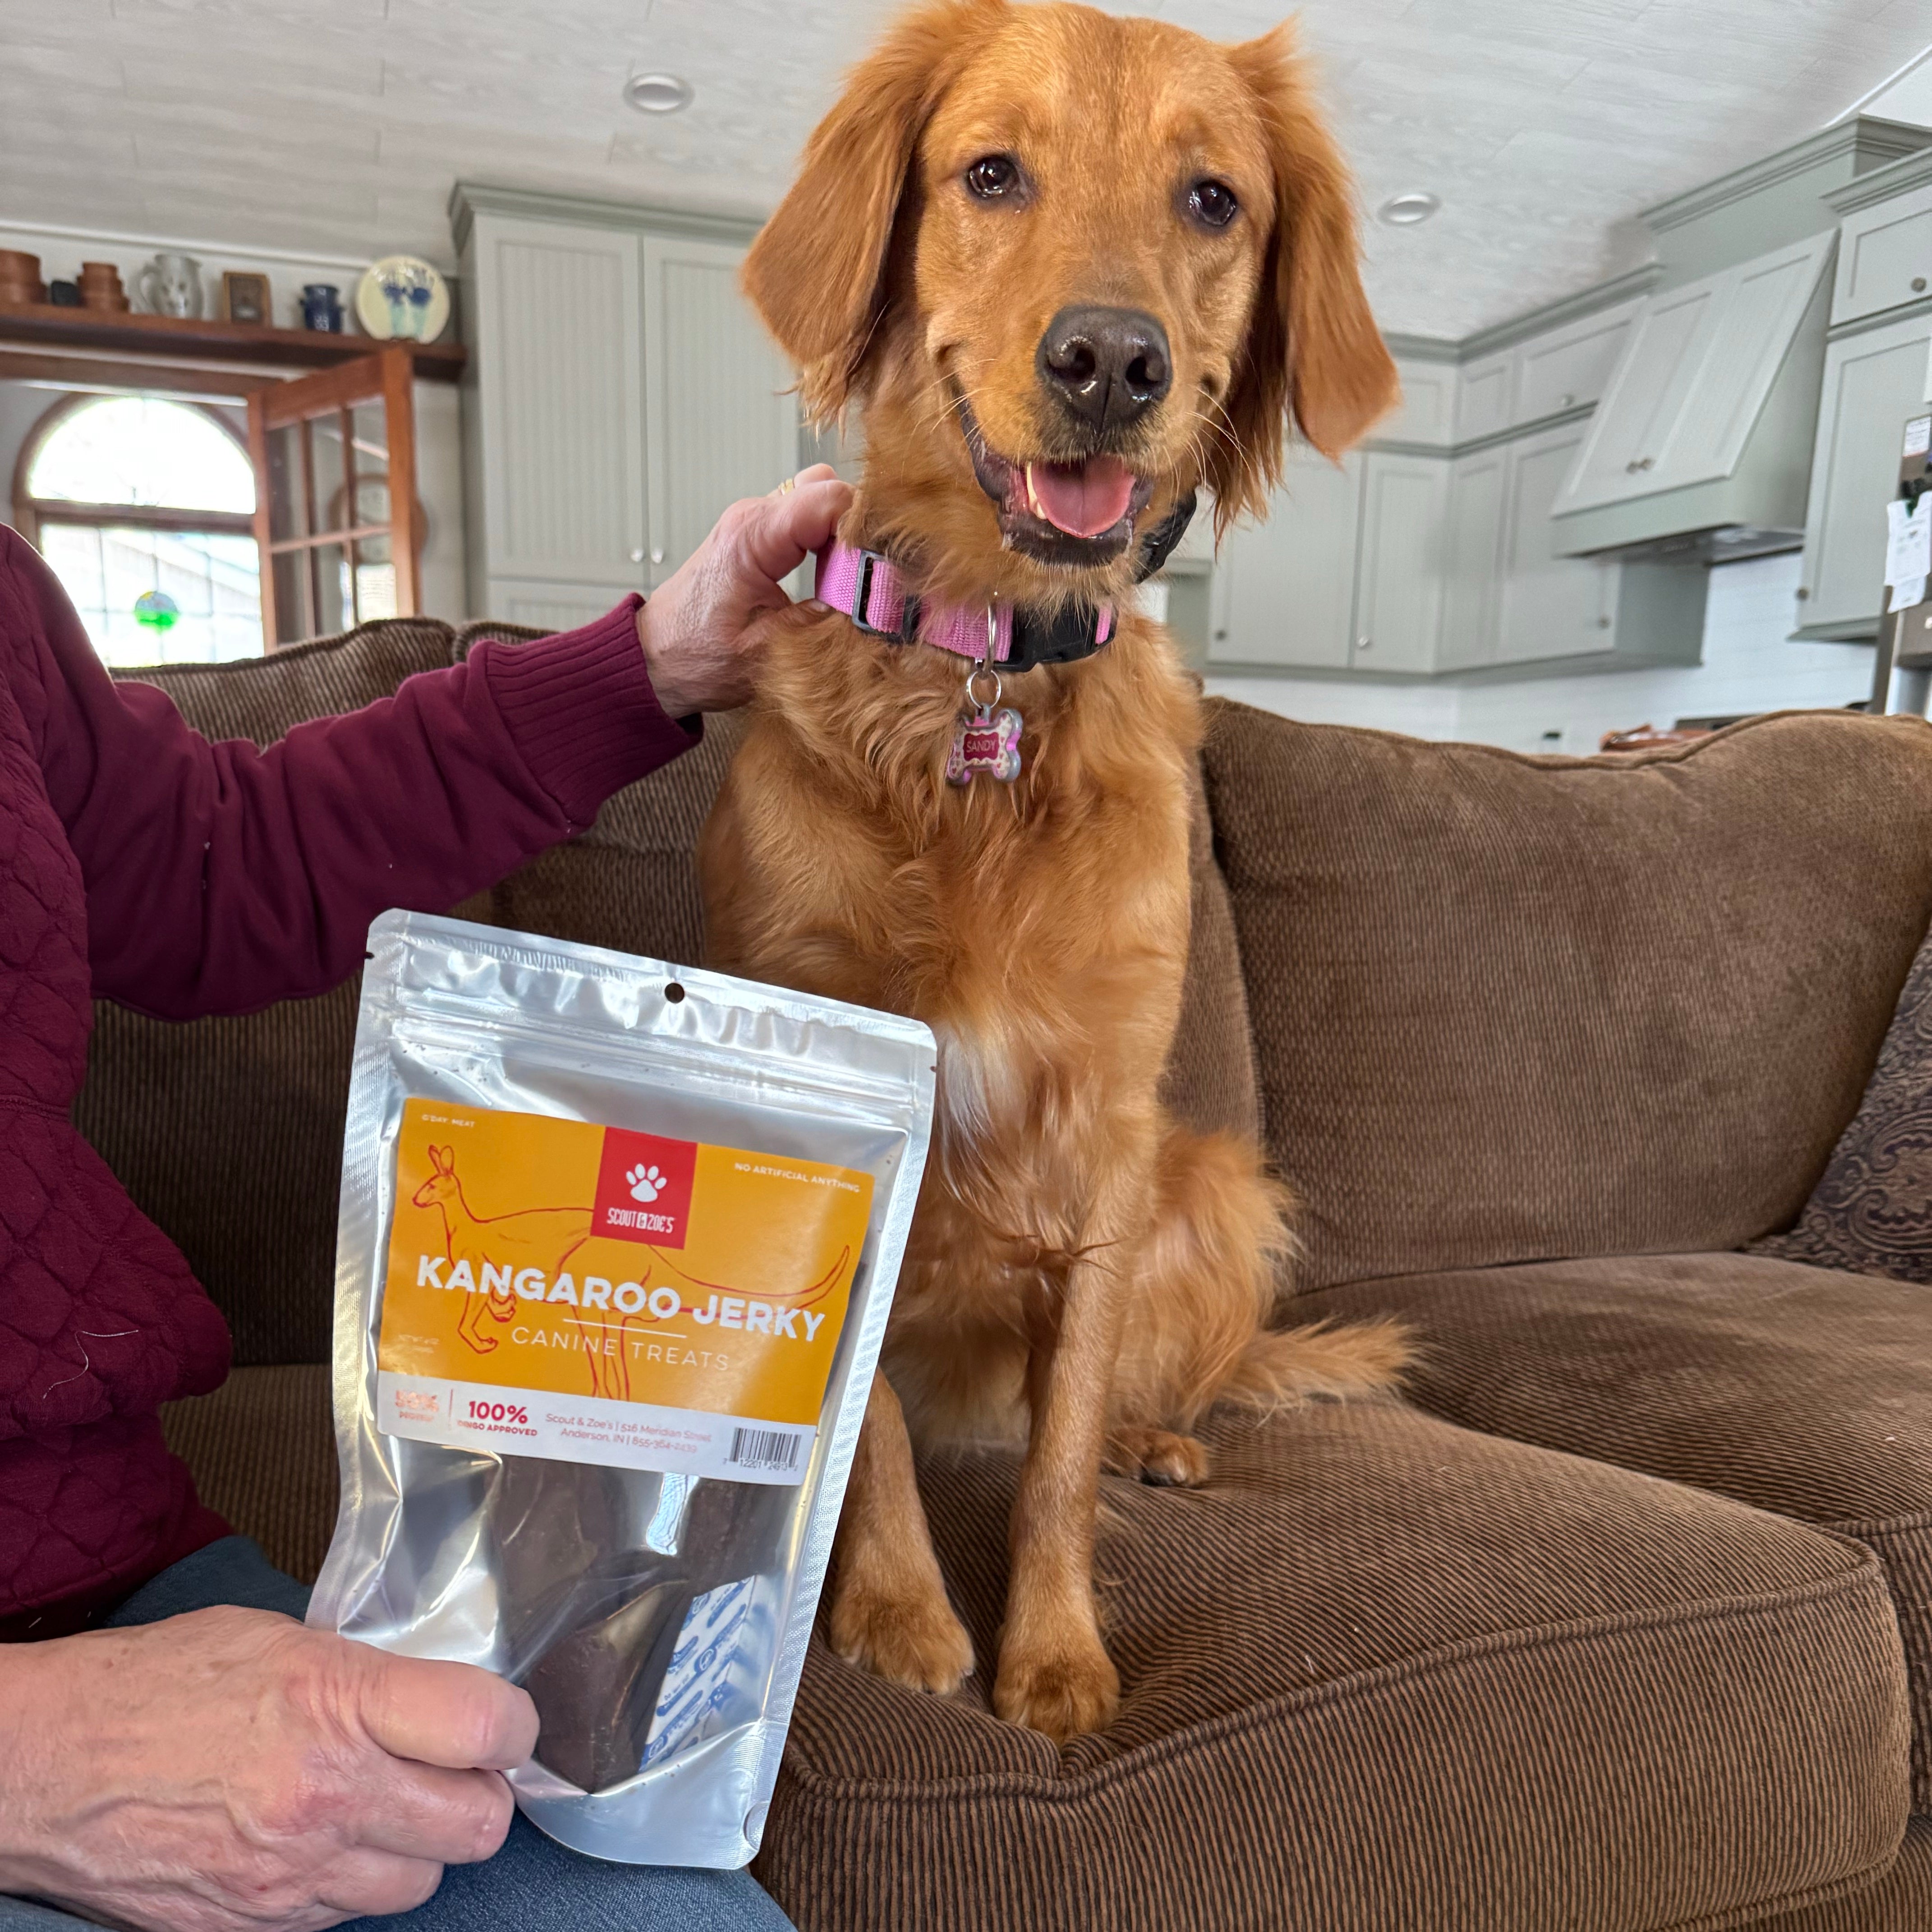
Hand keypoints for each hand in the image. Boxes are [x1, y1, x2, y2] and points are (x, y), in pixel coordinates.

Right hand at [0, 1605, 538, 1931]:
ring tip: (382, 1806)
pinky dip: (350, 1884)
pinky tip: (322, 1842)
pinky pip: (346, 1917)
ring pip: (419, 1884)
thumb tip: (437, 1702)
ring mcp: (291, 1875)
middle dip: (480, 1795)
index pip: (488, 1726)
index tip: (503, 1721)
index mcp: (339, 1704)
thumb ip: (370, 1676)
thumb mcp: (282, 1641)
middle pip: (476, 1825)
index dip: (514, 1723)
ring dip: (416, 1847)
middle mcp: (326, 1798)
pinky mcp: (255, 1927)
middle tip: (456, 1770)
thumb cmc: (157, 1685)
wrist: (47, 1765)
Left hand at [636, 463, 852, 716]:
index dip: (866, 530)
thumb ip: (822, 624)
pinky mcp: (761, 535)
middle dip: (862, 532)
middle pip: (833, 491)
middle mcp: (754, 516)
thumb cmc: (693, 656)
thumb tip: (873, 608)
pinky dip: (831, 542)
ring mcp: (757, 521)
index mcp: (753, 537)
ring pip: (825, 500)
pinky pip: (810, 518)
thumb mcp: (766, 653)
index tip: (878, 571)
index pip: (831, 499)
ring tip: (851, 583)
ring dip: (847, 538)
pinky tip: (833, 578)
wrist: (652, 657)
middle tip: (869, 580)